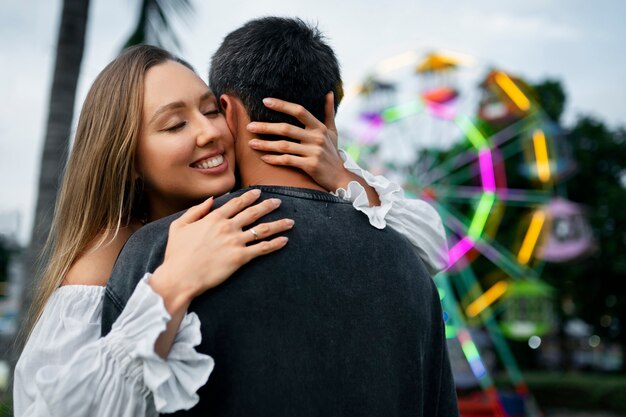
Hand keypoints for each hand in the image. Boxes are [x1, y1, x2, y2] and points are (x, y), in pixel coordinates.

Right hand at [152, 189, 293, 302]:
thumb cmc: (177, 253)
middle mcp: (227, 227)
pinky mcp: (240, 258)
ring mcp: (235, 242)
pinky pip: (262, 248)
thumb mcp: (179, 226)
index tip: (259, 192)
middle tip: (278, 202)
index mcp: (214, 218)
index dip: (249, 196)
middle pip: (253, 212)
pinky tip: (285, 240)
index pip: (236, 203)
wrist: (180, 277)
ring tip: (290, 221)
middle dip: (267, 205)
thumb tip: (210, 200)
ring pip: (262, 229)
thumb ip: (195, 211)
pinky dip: (275, 244)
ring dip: (278, 224)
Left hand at [246, 92, 352, 191]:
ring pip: (284, 146)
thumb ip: (329, 112)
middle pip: (286, 129)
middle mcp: (316, 138)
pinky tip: (263, 158)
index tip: (265, 101)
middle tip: (249, 126)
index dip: (282, 105)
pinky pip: (287, 160)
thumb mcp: (333, 132)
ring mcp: (313, 152)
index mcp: (319, 127)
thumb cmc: (332, 153)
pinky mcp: (310, 165)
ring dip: (265, 145)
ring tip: (251, 144)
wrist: (340, 177)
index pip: (299, 111)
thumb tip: (329, 92)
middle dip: (266, 127)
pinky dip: (274, 159)